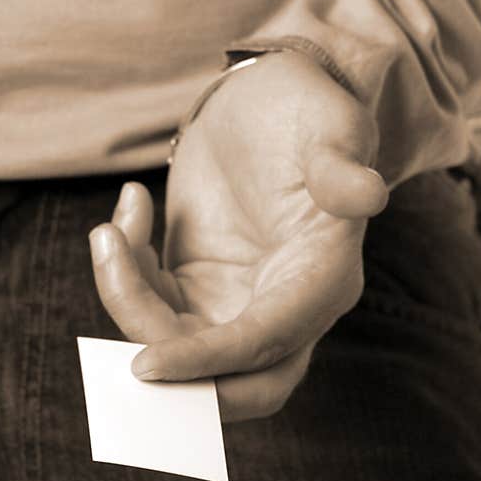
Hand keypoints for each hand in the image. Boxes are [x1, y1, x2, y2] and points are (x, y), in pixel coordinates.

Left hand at [89, 51, 386, 421]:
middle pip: (242, 383)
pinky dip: (123, 277)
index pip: (269, 340)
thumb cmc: (304, 106)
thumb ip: (341, 161)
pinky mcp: (199, 287)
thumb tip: (369, 195)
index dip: (209, 360)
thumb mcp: (327, 121)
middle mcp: (286, 304)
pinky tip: (130, 211)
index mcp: (325, 275)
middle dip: (179, 384)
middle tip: (121, 359)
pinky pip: (151, 308)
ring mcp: (239, 301)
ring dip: (128, 305)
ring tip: (111, 230)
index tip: (144, 364)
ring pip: (181, 348)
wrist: (268, 96)